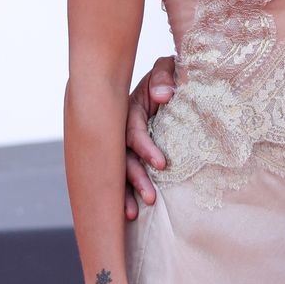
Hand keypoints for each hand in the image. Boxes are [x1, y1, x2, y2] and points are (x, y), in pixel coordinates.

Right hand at [122, 56, 177, 219]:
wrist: (164, 82)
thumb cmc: (166, 77)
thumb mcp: (166, 69)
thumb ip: (164, 76)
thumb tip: (163, 95)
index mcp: (128, 109)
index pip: (133, 132)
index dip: (145, 148)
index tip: (162, 164)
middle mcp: (120, 129)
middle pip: (122, 157)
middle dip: (134, 179)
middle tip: (150, 198)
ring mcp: (121, 144)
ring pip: (118, 170)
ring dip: (125, 192)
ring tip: (134, 213)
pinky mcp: (126, 155)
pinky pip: (121, 176)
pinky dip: (123, 193)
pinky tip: (128, 213)